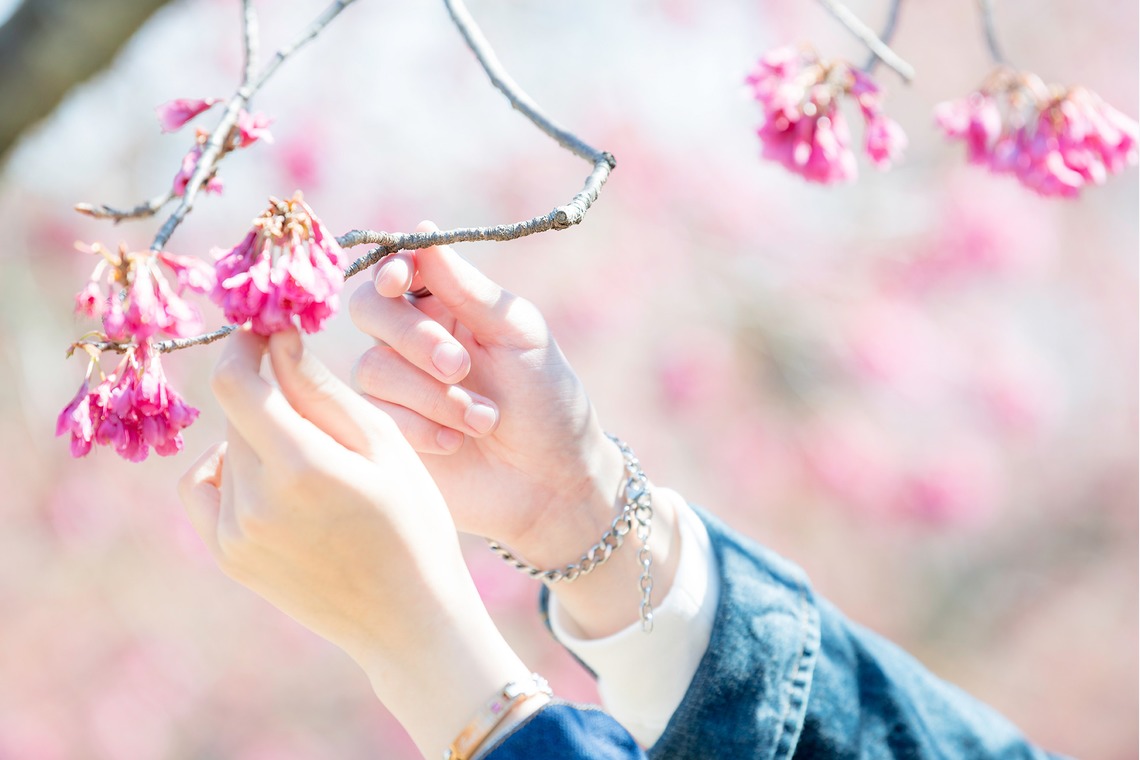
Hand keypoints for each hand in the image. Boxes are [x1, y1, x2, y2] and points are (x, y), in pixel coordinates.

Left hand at [178, 327, 527, 754]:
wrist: (408, 619)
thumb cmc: (415, 523)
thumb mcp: (386, 446)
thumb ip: (324, 390)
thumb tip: (276, 340)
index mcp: (302, 467)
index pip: (236, 382)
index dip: (244, 346)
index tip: (266, 332)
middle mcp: (256, 501)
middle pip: (239, 413)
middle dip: (270, 394)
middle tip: (321, 413)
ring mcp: (235, 533)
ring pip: (227, 447)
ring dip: (260, 437)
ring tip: (315, 463)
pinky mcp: (228, 555)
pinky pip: (205, 486)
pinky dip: (228, 469)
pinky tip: (272, 478)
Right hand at [350, 224, 679, 636]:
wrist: (551, 485)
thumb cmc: (548, 402)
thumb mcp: (517, 334)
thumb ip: (466, 286)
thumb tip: (422, 228)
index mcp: (449, 307)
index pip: (398, 271)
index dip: (391, 271)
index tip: (403, 282)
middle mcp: (415, 342)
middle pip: (371, 311)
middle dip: (414, 337)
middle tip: (461, 367)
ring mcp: (398, 389)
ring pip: (373, 367)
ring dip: (433, 395)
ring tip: (484, 419)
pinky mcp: (387, 434)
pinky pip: (375, 413)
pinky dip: (420, 426)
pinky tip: (457, 444)